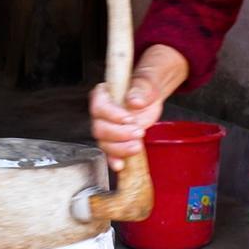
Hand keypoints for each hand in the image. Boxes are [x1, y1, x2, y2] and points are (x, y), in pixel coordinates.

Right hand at [89, 45, 187, 171]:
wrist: (150, 98)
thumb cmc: (144, 87)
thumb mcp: (146, 83)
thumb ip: (140, 89)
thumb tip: (134, 100)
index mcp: (104, 94)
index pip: (99, 106)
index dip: (112, 115)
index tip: (129, 118)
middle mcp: (101, 113)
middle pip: (100, 128)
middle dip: (119, 134)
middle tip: (138, 132)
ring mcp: (107, 128)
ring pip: (104, 143)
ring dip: (120, 148)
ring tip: (137, 144)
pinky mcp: (115, 140)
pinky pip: (109, 153)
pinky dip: (114, 159)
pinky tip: (120, 164)